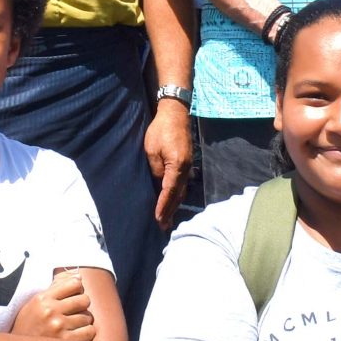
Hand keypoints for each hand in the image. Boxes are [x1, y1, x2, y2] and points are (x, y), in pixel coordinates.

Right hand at [11, 270, 96, 340]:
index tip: (74, 296)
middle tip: (75, 313)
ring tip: (72, 327)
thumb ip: (55, 289)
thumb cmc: (28, 326)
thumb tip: (78, 277)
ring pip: (88, 317)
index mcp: (42, 299)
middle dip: (82, 306)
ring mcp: (58, 327)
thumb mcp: (35, 304)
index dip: (78, 290)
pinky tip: (76, 336)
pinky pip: (90, 332)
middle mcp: (50, 311)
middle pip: (84, 300)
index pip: (75, 284)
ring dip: (83, 323)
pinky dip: (86, 334)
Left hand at [143, 98, 190, 228]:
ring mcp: (188, 166)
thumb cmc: (161, 130)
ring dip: (174, 204)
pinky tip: (173, 201)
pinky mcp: (186, 162)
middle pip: (178, 195)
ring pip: (181, 190)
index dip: (163, 207)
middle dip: (170, 211)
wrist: (175, 113)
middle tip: (163, 226)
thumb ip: (156, 170)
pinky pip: (182, 183)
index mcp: (177, 166)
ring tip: (168, 219)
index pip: (169, 192)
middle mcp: (186, 169)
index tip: (158, 220)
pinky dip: (177, 194)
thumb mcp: (152, 151)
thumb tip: (158, 185)